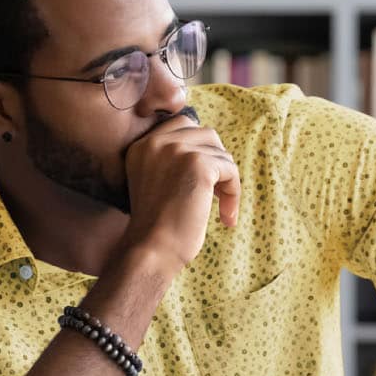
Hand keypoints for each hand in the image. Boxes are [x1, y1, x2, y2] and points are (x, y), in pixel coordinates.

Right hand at [119, 113, 240, 270]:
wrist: (152, 250)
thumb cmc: (157, 227)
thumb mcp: (156, 182)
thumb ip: (173, 160)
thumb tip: (213, 144)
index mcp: (142, 145)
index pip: (182, 125)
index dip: (200, 150)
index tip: (202, 182)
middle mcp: (156, 142)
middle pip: (205, 134)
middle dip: (215, 161)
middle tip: (214, 193)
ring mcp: (176, 150)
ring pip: (220, 152)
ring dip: (226, 179)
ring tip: (220, 207)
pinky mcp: (198, 163)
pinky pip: (230, 168)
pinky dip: (234, 192)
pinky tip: (226, 217)